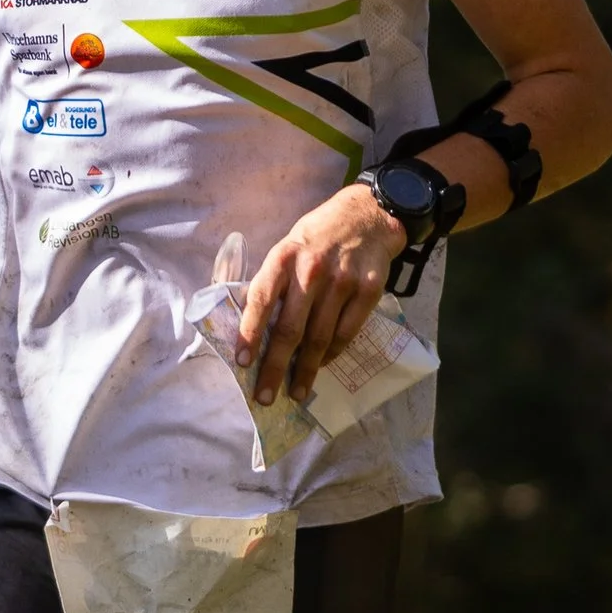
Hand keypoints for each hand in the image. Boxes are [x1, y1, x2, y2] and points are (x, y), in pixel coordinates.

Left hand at [238, 184, 406, 408]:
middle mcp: (311, 270)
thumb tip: (252, 327)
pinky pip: (346, 332)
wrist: (367, 216)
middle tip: (265, 396)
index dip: (249, 334)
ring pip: (319, 337)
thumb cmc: (317, 238)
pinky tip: (322, 364)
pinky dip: (332, 353)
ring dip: (306, 370)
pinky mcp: (368, 290)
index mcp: (283, 258)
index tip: (242, 363)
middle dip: (275, 367)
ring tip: (296, 391)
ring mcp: (342, 281)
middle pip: (290, 329)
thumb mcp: (288, 248)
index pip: (261, 300)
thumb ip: (273, 282)